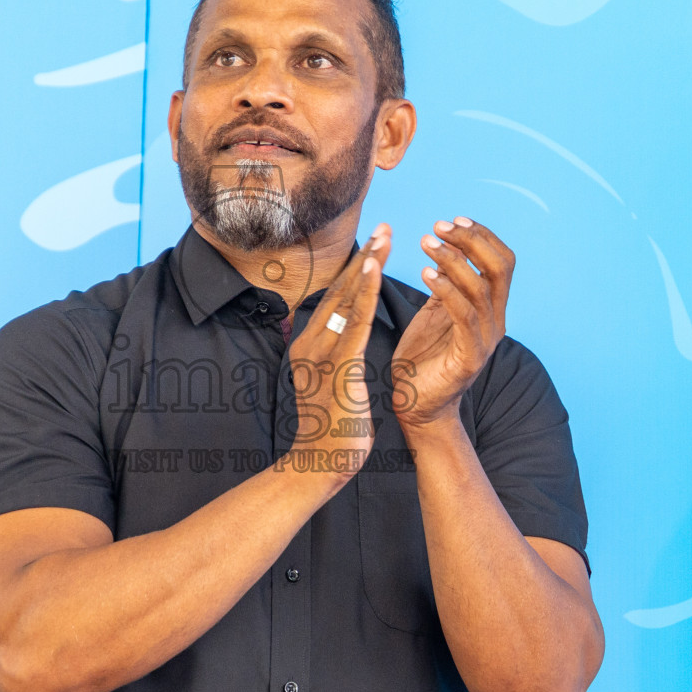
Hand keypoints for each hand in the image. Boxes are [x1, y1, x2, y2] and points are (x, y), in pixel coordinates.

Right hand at [285, 223, 392, 486]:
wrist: (320, 464)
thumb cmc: (332, 430)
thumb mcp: (332, 386)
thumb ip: (336, 360)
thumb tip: (347, 341)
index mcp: (307, 347)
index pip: (334, 301)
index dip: (355, 271)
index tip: (373, 245)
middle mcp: (309, 344)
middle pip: (339, 291)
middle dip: (363, 257)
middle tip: (383, 227)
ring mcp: (320, 354)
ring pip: (346, 299)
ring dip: (366, 265)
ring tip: (384, 238)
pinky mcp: (336, 365)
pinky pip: (353, 322)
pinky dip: (363, 293)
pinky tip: (374, 270)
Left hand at [391, 217, 514, 429]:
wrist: (416, 405)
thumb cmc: (422, 358)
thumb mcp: (434, 313)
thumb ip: (446, 285)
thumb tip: (445, 248)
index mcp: (491, 309)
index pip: (502, 261)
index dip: (482, 236)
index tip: (453, 220)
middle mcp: (495, 321)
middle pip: (500, 268)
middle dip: (471, 240)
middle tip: (438, 227)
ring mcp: (486, 339)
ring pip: (480, 287)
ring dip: (452, 259)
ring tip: (425, 244)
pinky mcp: (470, 356)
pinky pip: (464, 315)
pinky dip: (446, 289)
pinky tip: (426, 274)